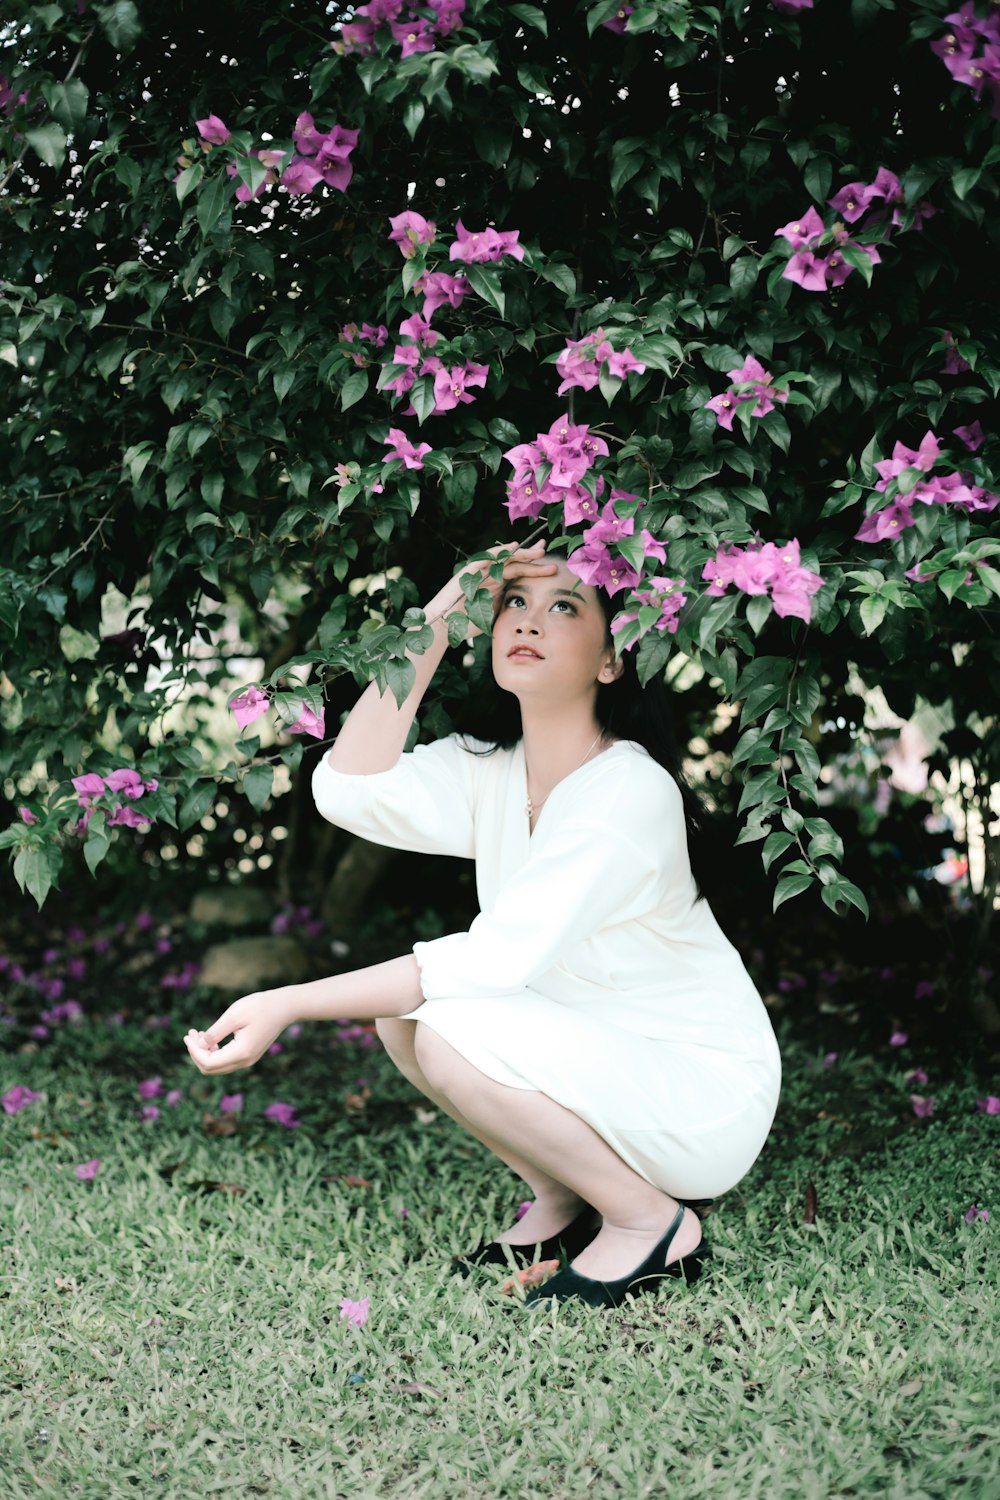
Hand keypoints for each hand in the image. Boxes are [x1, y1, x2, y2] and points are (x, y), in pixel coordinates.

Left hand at [183, 987, 299, 1074]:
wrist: (285, 1007)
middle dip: (196, 1053)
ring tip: (197, 1033)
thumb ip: (215, 1032)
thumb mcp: (234, 1015)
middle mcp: (244, 1061)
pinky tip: (210, 1038)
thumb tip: (200, 1045)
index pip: (208, 1063)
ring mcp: (248, 1060)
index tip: (188, 1035)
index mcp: (241, 1053)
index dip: (193, 1051)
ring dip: (204, 1052)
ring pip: (218, 1066)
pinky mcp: (249, 1055)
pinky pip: (226, 1060)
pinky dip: (214, 1051)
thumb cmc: (260, 1007)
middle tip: (191, 1034)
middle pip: (211, 1068)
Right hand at [423, 541, 557, 635]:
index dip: (534, 566)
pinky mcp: (470, 571)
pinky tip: (512, 547)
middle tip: (548, 551)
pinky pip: (486, 558)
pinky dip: (500, 551)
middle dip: (532, 556)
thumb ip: (507, 605)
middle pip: (515, 562)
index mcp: (497, 584)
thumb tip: (525, 606)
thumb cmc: (466, 622)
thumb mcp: (494, 613)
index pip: (519, 571)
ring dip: (522, 553)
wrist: (444, 625)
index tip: (551, 565)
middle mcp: (490, 574)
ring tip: (538, 551)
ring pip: (504, 558)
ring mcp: (480, 571)